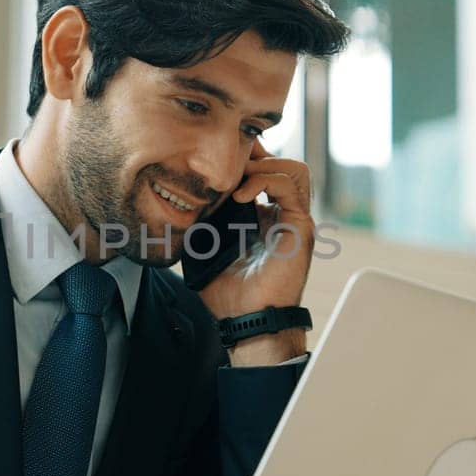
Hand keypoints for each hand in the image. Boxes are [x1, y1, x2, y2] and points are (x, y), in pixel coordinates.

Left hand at [197, 140, 314, 324]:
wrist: (248, 320)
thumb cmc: (226, 293)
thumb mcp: (203, 250)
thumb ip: (199, 226)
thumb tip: (174, 205)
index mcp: (262, 217)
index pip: (262, 172)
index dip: (243, 160)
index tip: (214, 164)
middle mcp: (281, 214)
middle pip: (280, 163)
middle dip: (254, 156)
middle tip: (226, 165)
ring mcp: (294, 219)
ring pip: (294, 168)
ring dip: (263, 165)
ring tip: (236, 182)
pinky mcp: (301, 225)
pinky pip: (291, 184)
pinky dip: (266, 180)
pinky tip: (240, 195)